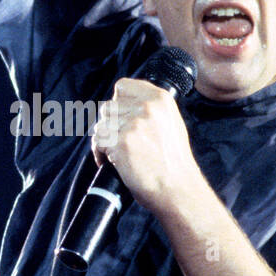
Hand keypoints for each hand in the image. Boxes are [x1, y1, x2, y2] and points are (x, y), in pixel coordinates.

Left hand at [91, 77, 202, 214]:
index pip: (123, 86)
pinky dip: (100, 153)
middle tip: (120, 141)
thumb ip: (150, 109)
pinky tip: (113, 162)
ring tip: (118, 154)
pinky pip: (98, 141)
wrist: (178, 189)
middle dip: (110, 125)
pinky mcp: (122, 142)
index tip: (120, 118)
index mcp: (161, 98)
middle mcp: (147, 107)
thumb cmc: (174, 163)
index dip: (117, 103)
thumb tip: (123, 104)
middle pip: (108, 107)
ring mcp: (134, 124)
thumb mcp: (171, 123)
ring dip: (104, 141)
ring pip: (101, 125)